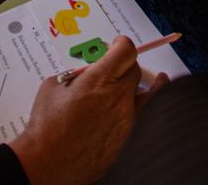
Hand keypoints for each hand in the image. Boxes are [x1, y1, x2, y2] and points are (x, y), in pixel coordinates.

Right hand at [10, 36, 156, 184]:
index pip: (126, 50)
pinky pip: (146, 117)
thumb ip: (73, 75)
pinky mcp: (129, 139)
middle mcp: (118, 98)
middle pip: (135, 69)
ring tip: (160, 80)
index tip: (118, 44)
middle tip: (118, 66)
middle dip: (126, 64)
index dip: (122, 43)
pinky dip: (148, 109)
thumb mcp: (52, 88)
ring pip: (152, 94)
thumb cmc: (47, 129)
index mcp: (98, 80)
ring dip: (151, 85)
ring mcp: (127, 120)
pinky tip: (152, 106)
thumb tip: (84, 74)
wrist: (49, 163)